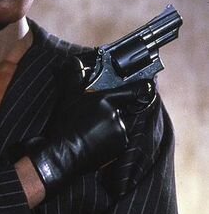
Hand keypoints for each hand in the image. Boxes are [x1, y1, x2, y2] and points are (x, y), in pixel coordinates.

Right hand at [21, 80, 154, 198]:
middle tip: (91, 120)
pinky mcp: (121, 145)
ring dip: (109, 128)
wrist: (64, 153)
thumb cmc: (64, 124)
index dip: (142, 87)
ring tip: (90, 133)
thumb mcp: (67, 97)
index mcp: (104, 99)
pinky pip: (119, 140)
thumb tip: (73, 60)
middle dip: (109, 113)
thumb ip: (74, 76)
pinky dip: (111, 141)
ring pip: (119, 125)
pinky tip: (96, 142)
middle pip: (119, 109)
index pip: (132, 90)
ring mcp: (120, 129)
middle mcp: (115, 113)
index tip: (149, 85)